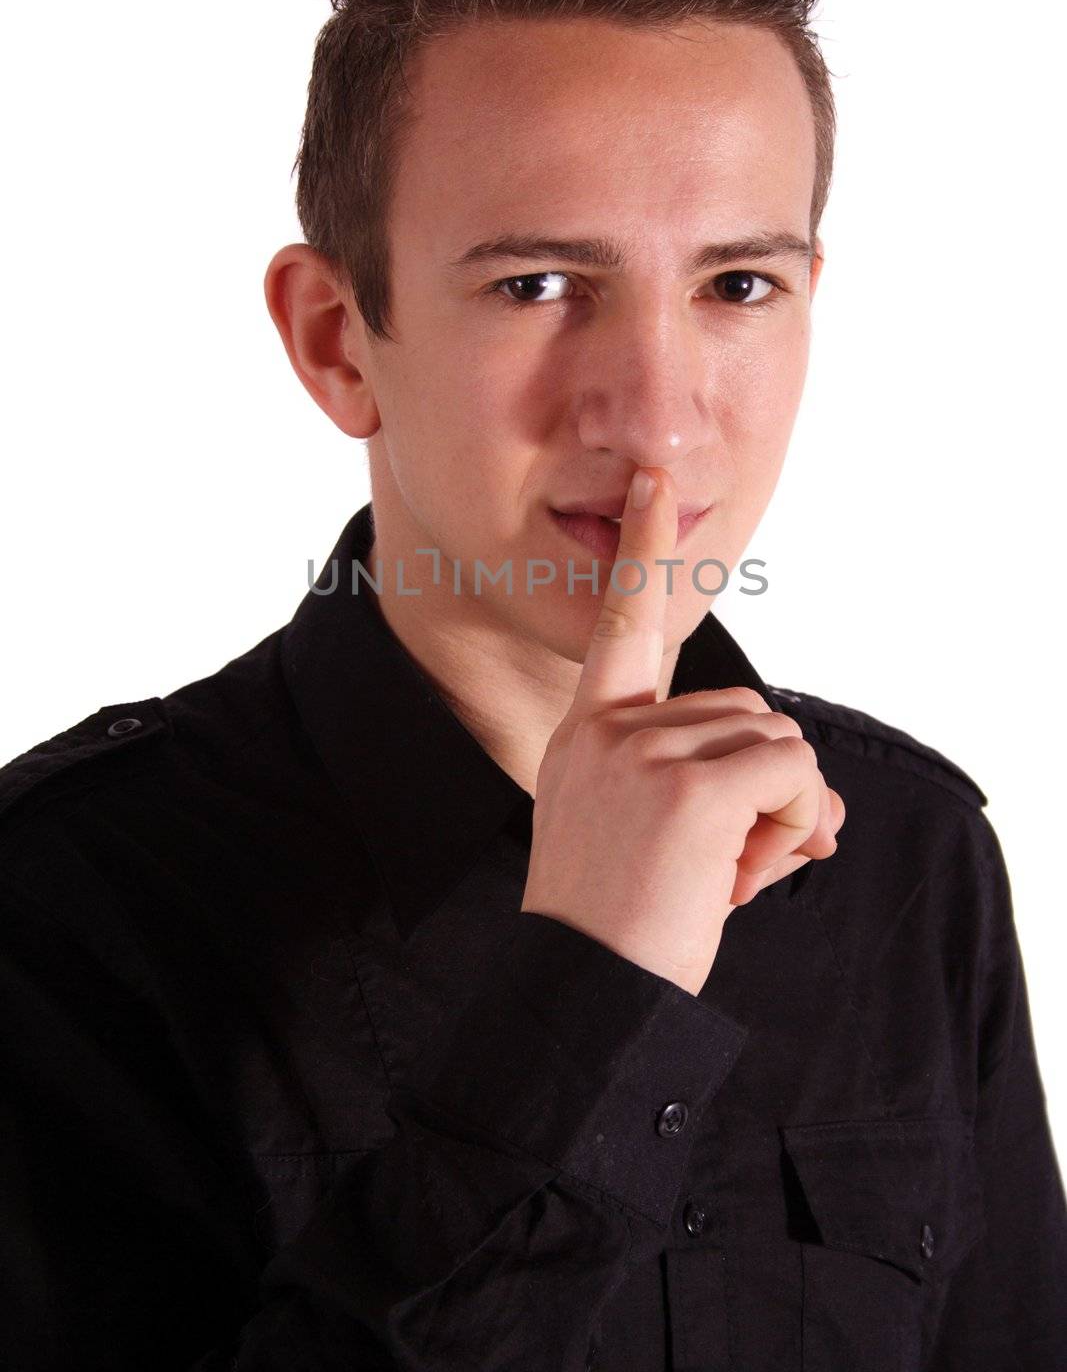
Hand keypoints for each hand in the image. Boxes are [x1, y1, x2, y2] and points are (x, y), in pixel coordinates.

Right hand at [521, 466, 844, 994]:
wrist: (584, 998)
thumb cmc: (621, 930)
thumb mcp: (665, 845)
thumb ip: (731, 795)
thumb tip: (827, 798)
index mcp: (588, 734)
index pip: (624, 627)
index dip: (645, 551)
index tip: (656, 483)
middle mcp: (608, 730)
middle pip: (747, 710)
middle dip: (766, 786)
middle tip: (727, 863)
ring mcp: (643, 753)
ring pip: (778, 741)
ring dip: (783, 812)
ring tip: (724, 875)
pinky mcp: (689, 788)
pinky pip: (794, 774)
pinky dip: (798, 823)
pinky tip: (745, 874)